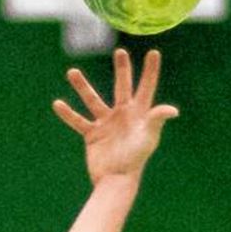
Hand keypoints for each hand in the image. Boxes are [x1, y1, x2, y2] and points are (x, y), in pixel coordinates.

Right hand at [54, 48, 178, 184]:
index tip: (153, 53)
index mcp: (140, 113)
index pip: (146, 87)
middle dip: (122, 69)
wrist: (115, 179)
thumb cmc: (135, 159)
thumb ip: (156, 120)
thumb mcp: (148, 138)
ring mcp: (106, 123)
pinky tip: (57, 104)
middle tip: (120, 52)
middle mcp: (123, 114)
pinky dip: (68, 114)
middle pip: (122, 86)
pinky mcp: (92, 134)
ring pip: (93, 100)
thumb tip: (172, 110)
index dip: (150, 71)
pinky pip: (78, 121)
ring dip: (82, 86)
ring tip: (71, 72)